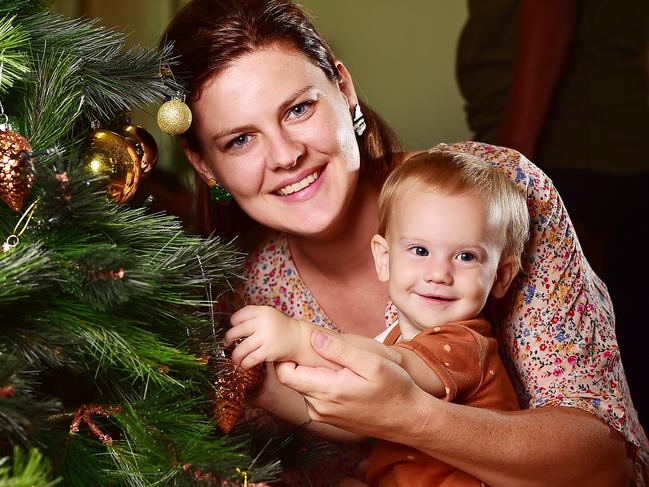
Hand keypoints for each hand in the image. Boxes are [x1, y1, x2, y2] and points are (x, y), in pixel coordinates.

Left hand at [225, 305, 300, 369]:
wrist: (298, 338)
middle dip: (229, 339)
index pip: (239, 316)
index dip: (233, 323)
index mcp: (262, 311)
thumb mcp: (268, 315)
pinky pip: (250, 359)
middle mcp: (263, 322)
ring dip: (235, 356)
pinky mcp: (268, 351)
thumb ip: (253, 317)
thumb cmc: (280, 327)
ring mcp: (265, 337)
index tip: (234, 328)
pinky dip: (244, 364)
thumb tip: (232, 327)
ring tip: (235, 359)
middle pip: (236, 331)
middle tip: (227, 343)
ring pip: (241, 348)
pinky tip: (244, 365)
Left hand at [275, 330, 431, 440]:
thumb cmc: (394, 389)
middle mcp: (319, 408)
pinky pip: (314, 396)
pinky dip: (321, 383)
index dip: (286, 355)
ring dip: (313, 372)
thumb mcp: (373, 363)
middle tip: (321, 346)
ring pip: (303, 387)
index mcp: (327, 392)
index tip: (300, 342)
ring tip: (336, 362)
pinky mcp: (328, 418)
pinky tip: (341, 375)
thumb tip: (314, 337)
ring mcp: (323, 415)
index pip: (285, 373)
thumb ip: (341, 350)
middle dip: (301, 361)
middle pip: (293, 379)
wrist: (408, 419)